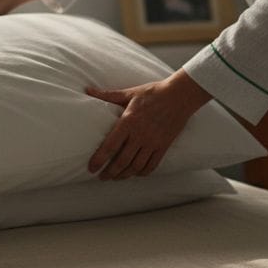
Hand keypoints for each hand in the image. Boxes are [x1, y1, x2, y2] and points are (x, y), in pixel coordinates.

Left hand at [86, 70, 211, 179]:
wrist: (180, 95)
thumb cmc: (153, 93)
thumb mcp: (129, 93)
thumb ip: (107, 95)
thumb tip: (88, 90)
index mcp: (128, 122)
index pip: (110, 146)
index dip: (99, 159)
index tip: (91, 168)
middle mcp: (140, 135)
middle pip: (122, 161)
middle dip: (109, 172)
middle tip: (102, 177)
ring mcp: (153, 142)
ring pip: (136, 166)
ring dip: (124, 175)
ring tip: (116, 177)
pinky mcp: (164, 146)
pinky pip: (152, 165)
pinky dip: (142, 172)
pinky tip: (135, 173)